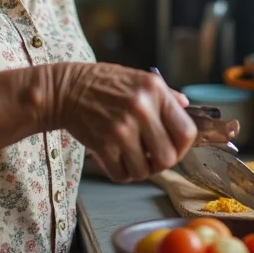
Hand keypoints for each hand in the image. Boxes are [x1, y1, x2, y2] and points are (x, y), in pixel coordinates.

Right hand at [51, 63, 197, 182]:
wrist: (66, 89)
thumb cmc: (103, 83)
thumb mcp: (137, 78)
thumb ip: (164, 93)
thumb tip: (185, 106)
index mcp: (154, 90)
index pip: (186, 132)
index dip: (183, 146)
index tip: (174, 148)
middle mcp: (141, 109)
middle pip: (168, 157)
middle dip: (161, 163)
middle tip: (151, 157)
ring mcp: (122, 129)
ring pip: (145, 171)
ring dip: (139, 169)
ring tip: (130, 156)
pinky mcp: (103, 145)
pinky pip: (122, 174)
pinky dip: (120, 172)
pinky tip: (115, 158)